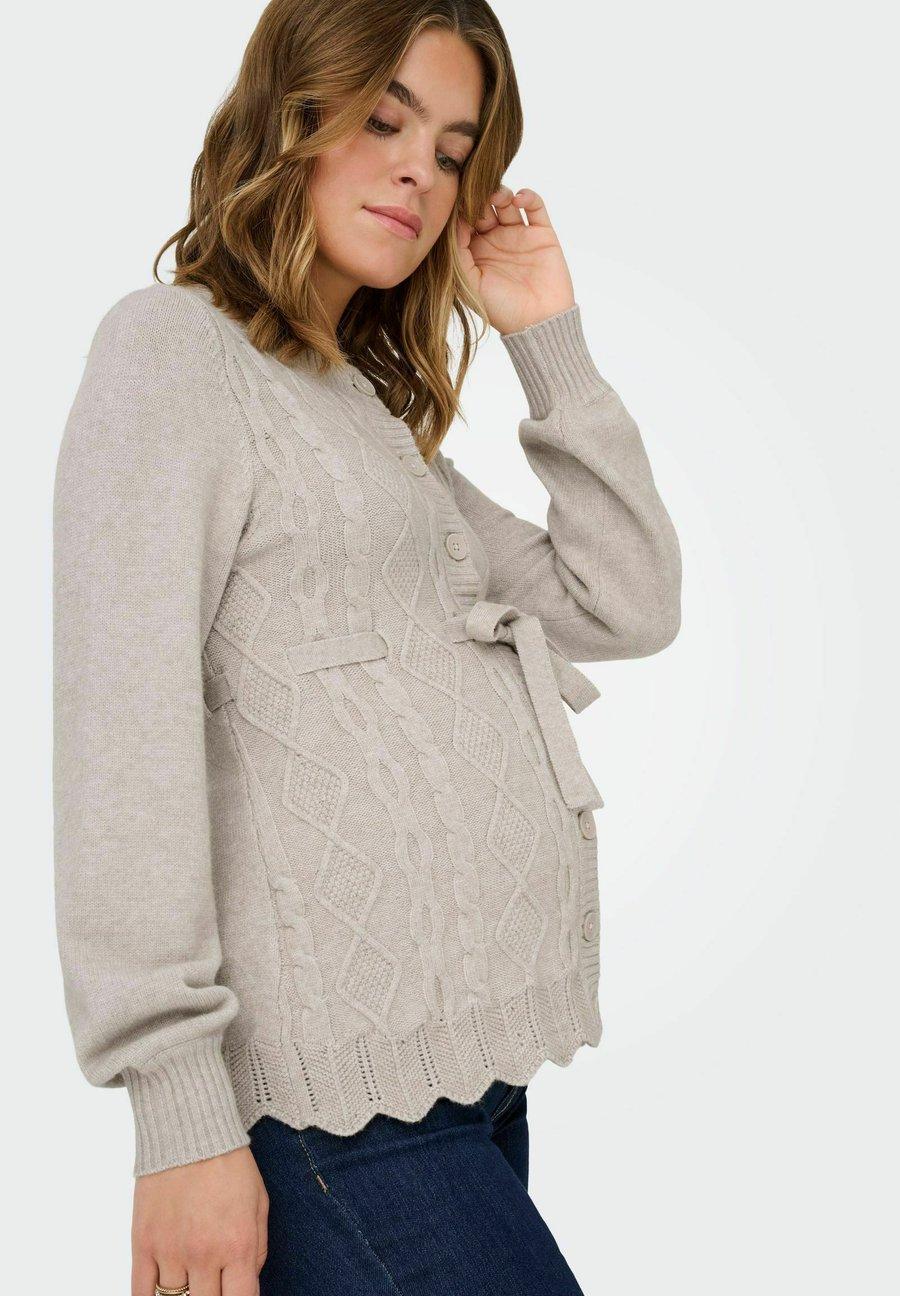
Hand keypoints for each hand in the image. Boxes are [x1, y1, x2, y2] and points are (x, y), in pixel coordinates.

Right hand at [131, 1145, 268, 1295]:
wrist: (189, 1131)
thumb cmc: (230, 1165)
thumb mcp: (259, 1203)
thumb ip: (257, 1250)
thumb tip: (246, 1283)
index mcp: (238, 1245)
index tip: (235, 1294)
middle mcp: (204, 1255)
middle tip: (213, 1284)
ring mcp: (170, 1252)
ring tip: (191, 1280)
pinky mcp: (143, 1244)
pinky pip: (141, 1293)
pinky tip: (162, 1294)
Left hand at [455, 185, 575, 335]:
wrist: (538, 322)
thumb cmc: (501, 309)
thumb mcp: (469, 283)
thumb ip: (458, 253)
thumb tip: (453, 222)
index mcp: (475, 252)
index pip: (463, 221)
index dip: (460, 209)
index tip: (457, 201)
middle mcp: (495, 240)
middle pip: (484, 207)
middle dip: (479, 197)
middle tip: (478, 194)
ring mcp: (519, 235)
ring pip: (507, 202)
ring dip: (501, 193)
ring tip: (498, 197)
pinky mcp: (542, 234)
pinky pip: (535, 206)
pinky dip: (528, 196)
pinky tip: (519, 199)